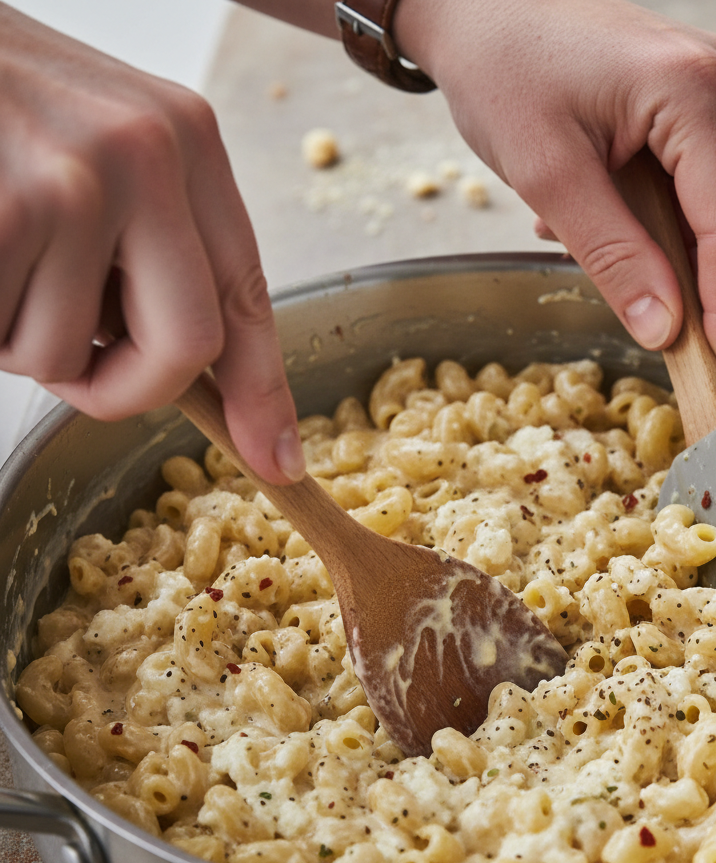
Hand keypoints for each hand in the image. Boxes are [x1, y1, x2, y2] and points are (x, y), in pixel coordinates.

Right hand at [0, 4, 304, 483]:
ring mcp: (77, 182)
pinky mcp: (8, 211)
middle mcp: (149, 156)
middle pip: (187, 348)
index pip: (247, 294)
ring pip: (67, 353)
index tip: (278, 458)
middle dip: (125, 389)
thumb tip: (190, 366)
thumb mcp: (103, 145)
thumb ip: (154, 242)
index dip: (264, 391)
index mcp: (188, 141)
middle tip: (78, 375)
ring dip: (19, 336)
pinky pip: (3, 339)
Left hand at [395, 0, 715, 387]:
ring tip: (612, 249)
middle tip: (658, 328)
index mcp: (695, 92)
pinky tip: (618, 219)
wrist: (485, 8)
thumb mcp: (549, 174)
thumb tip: (664, 330)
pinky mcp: (705, 106)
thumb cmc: (503, 68)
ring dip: (691, 258)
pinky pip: (715, 190)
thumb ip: (612, 255)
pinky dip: (677, 227)